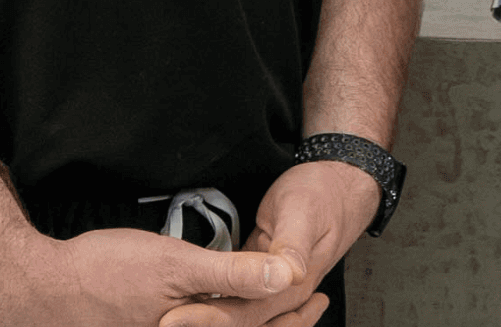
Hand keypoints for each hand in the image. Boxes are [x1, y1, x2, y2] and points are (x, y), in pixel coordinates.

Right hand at [0, 224, 321, 326]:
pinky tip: (222, 308)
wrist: (39, 291)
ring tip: (280, 307)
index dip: (293, 320)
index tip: (318, 299)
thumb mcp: (173, 265)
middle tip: (313, 304)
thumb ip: (232, 274)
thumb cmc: (105, 273)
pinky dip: (220, 323)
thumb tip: (288, 274)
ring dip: (253, 324)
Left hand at [158, 160, 381, 326]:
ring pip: (235, 316)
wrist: (337, 187)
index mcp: (294, 285)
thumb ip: (292, 243)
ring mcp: (271, 291)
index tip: (171, 317)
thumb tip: (285, 274)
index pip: (244, 313)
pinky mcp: (259, 282)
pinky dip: (214, 308)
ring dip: (208, 318)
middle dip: (199, 322)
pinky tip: (191, 310)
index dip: (207, 317)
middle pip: (237, 321)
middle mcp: (283, 296)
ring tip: (174, 319)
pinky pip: (236, 303)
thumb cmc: (321, 195)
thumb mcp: (303, 211)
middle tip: (162, 320)